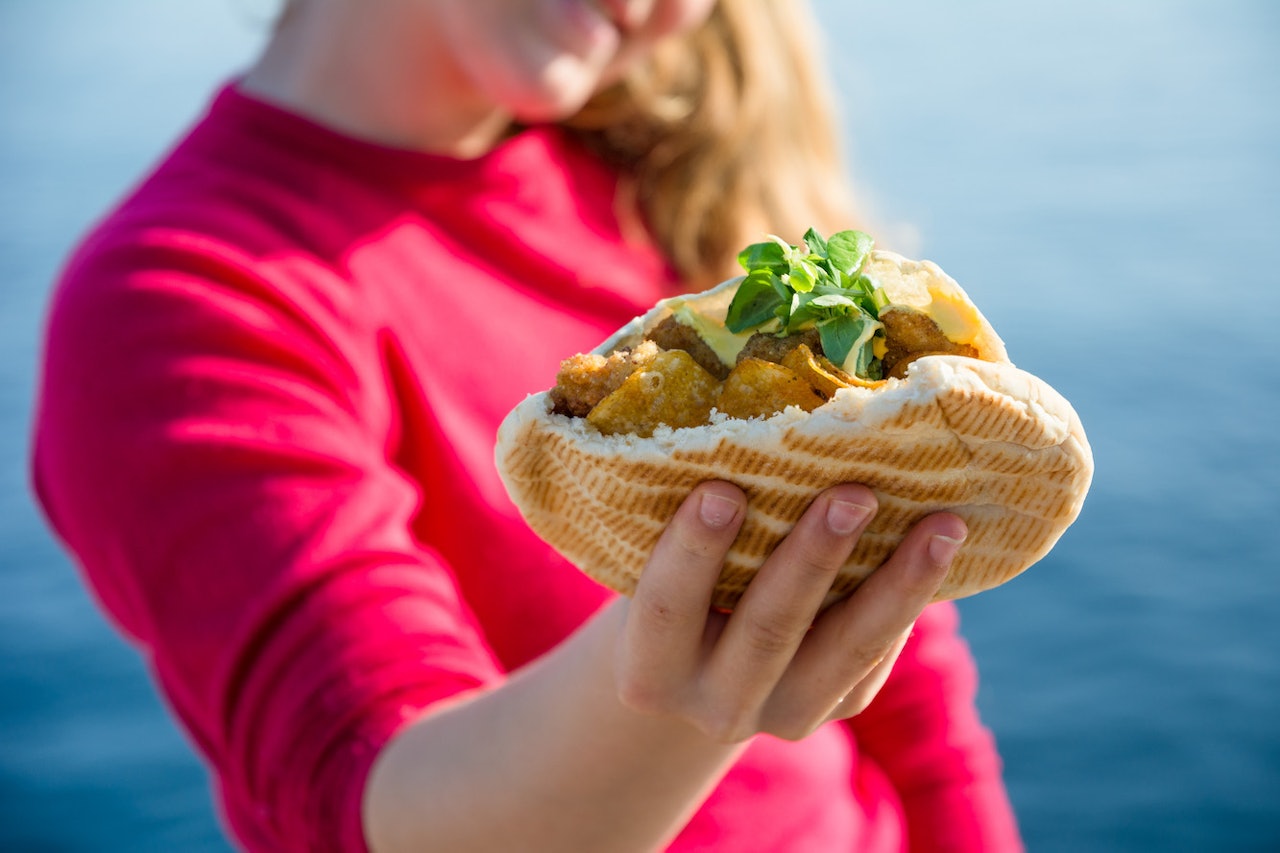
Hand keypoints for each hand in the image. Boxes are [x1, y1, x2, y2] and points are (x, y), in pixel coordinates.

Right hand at [615, 481, 965, 742]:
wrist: (698, 671)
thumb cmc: (672, 582)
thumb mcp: (652, 565)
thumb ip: (679, 521)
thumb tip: (726, 417)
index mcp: (649, 672)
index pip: (666, 608)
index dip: (692, 551)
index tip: (721, 489)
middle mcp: (714, 707)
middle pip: (766, 633)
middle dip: (812, 561)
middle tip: (854, 495)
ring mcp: (782, 715)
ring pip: (846, 652)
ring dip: (897, 586)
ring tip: (941, 526)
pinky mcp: (837, 708)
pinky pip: (876, 656)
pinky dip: (908, 600)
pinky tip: (940, 548)